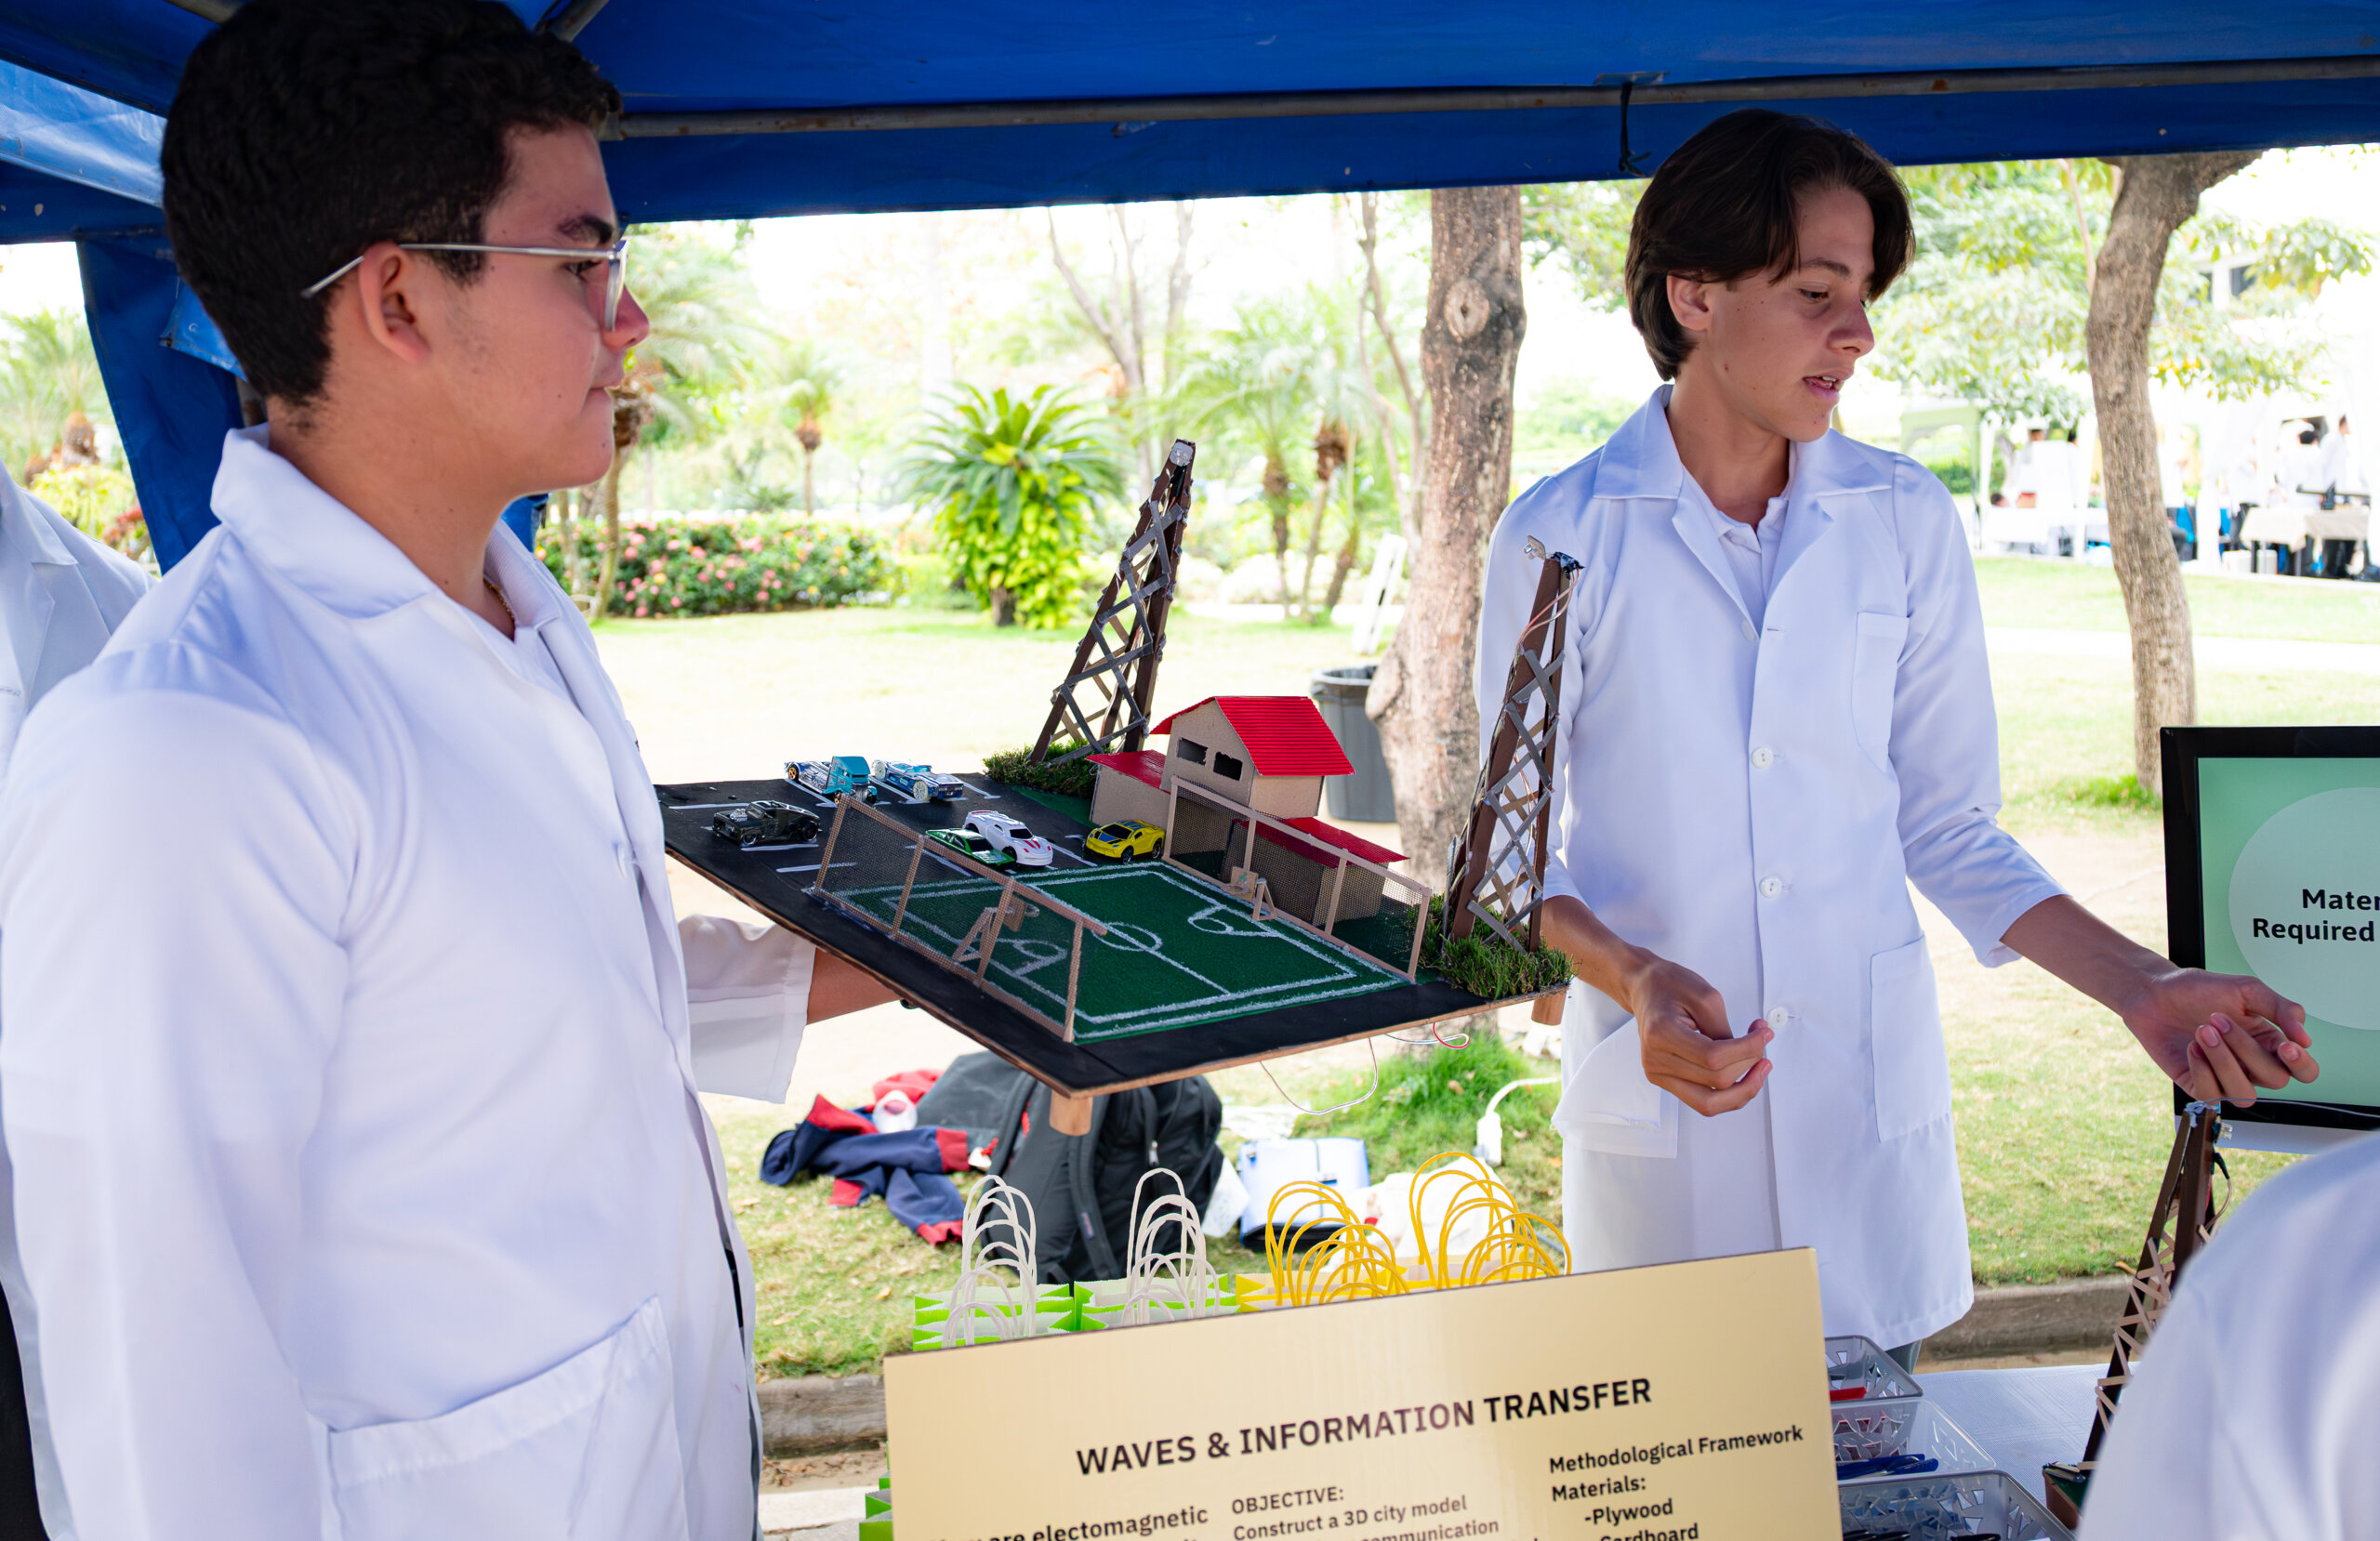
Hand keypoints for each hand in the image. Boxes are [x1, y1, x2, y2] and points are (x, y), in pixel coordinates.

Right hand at [1622, 951, 1772, 1116]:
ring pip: (1710, 1103)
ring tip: (1759, 1068)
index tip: (1764, 1035)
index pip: (1714, 1058)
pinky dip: (1728, 1092)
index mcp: (1661, 1034)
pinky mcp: (1665, 1080)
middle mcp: (1655, 1060)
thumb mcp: (1706, 996)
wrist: (1645, 988)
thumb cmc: (1670, 985)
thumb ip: (1725, 1030)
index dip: (1747, 1050)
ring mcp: (1657, 1074)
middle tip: (1763, 1045)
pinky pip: (1703, 1100)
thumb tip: (1748, 1054)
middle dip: (1749, 1065)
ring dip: (1742, 1089)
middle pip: (1716, 1082)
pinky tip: (1741, 1072)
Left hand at [2116, 967, 2318, 1105]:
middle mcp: (2251, 1064)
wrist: (2154, 992)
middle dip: (2247, 1049)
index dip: (2301, 1065)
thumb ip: (2282, 1009)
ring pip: (2244, 1094)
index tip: (2285, 1046)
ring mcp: (2225, 1077)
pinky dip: (2201, 1068)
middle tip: (2217, 1018)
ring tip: (2202, 1030)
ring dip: (2224, 1062)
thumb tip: (2305, 1039)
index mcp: (2270, 1043)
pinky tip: (2191, 1046)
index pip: (2303, 1070)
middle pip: (2275, 1080)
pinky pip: (2211, 1095)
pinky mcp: (2198, 1084)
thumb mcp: (2245, 989)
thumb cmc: (2199, 990)